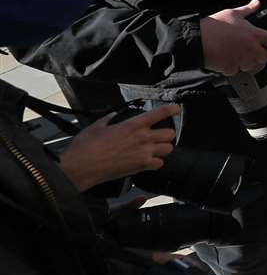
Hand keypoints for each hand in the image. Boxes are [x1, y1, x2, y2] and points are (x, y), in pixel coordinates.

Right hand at [58, 104, 179, 191]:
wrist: (82, 166)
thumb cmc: (87, 146)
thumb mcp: (97, 126)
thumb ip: (110, 119)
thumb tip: (114, 115)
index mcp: (133, 125)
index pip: (159, 113)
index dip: (171, 109)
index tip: (176, 108)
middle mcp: (143, 138)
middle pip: (170, 134)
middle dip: (167, 134)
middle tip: (160, 135)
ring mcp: (144, 153)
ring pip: (168, 149)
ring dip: (163, 148)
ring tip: (156, 148)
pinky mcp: (141, 166)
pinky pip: (159, 164)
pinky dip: (156, 163)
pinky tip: (149, 161)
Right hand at [200, 0, 266, 75]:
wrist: (197, 40)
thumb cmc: (214, 25)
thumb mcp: (232, 13)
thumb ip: (247, 10)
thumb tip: (257, 3)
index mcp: (254, 34)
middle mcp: (251, 49)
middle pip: (265, 58)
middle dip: (260, 55)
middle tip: (250, 49)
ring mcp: (241, 60)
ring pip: (251, 66)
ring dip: (245, 61)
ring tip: (234, 52)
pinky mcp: (231, 68)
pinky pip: (236, 71)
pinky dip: (232, 67)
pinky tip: (225, 58)